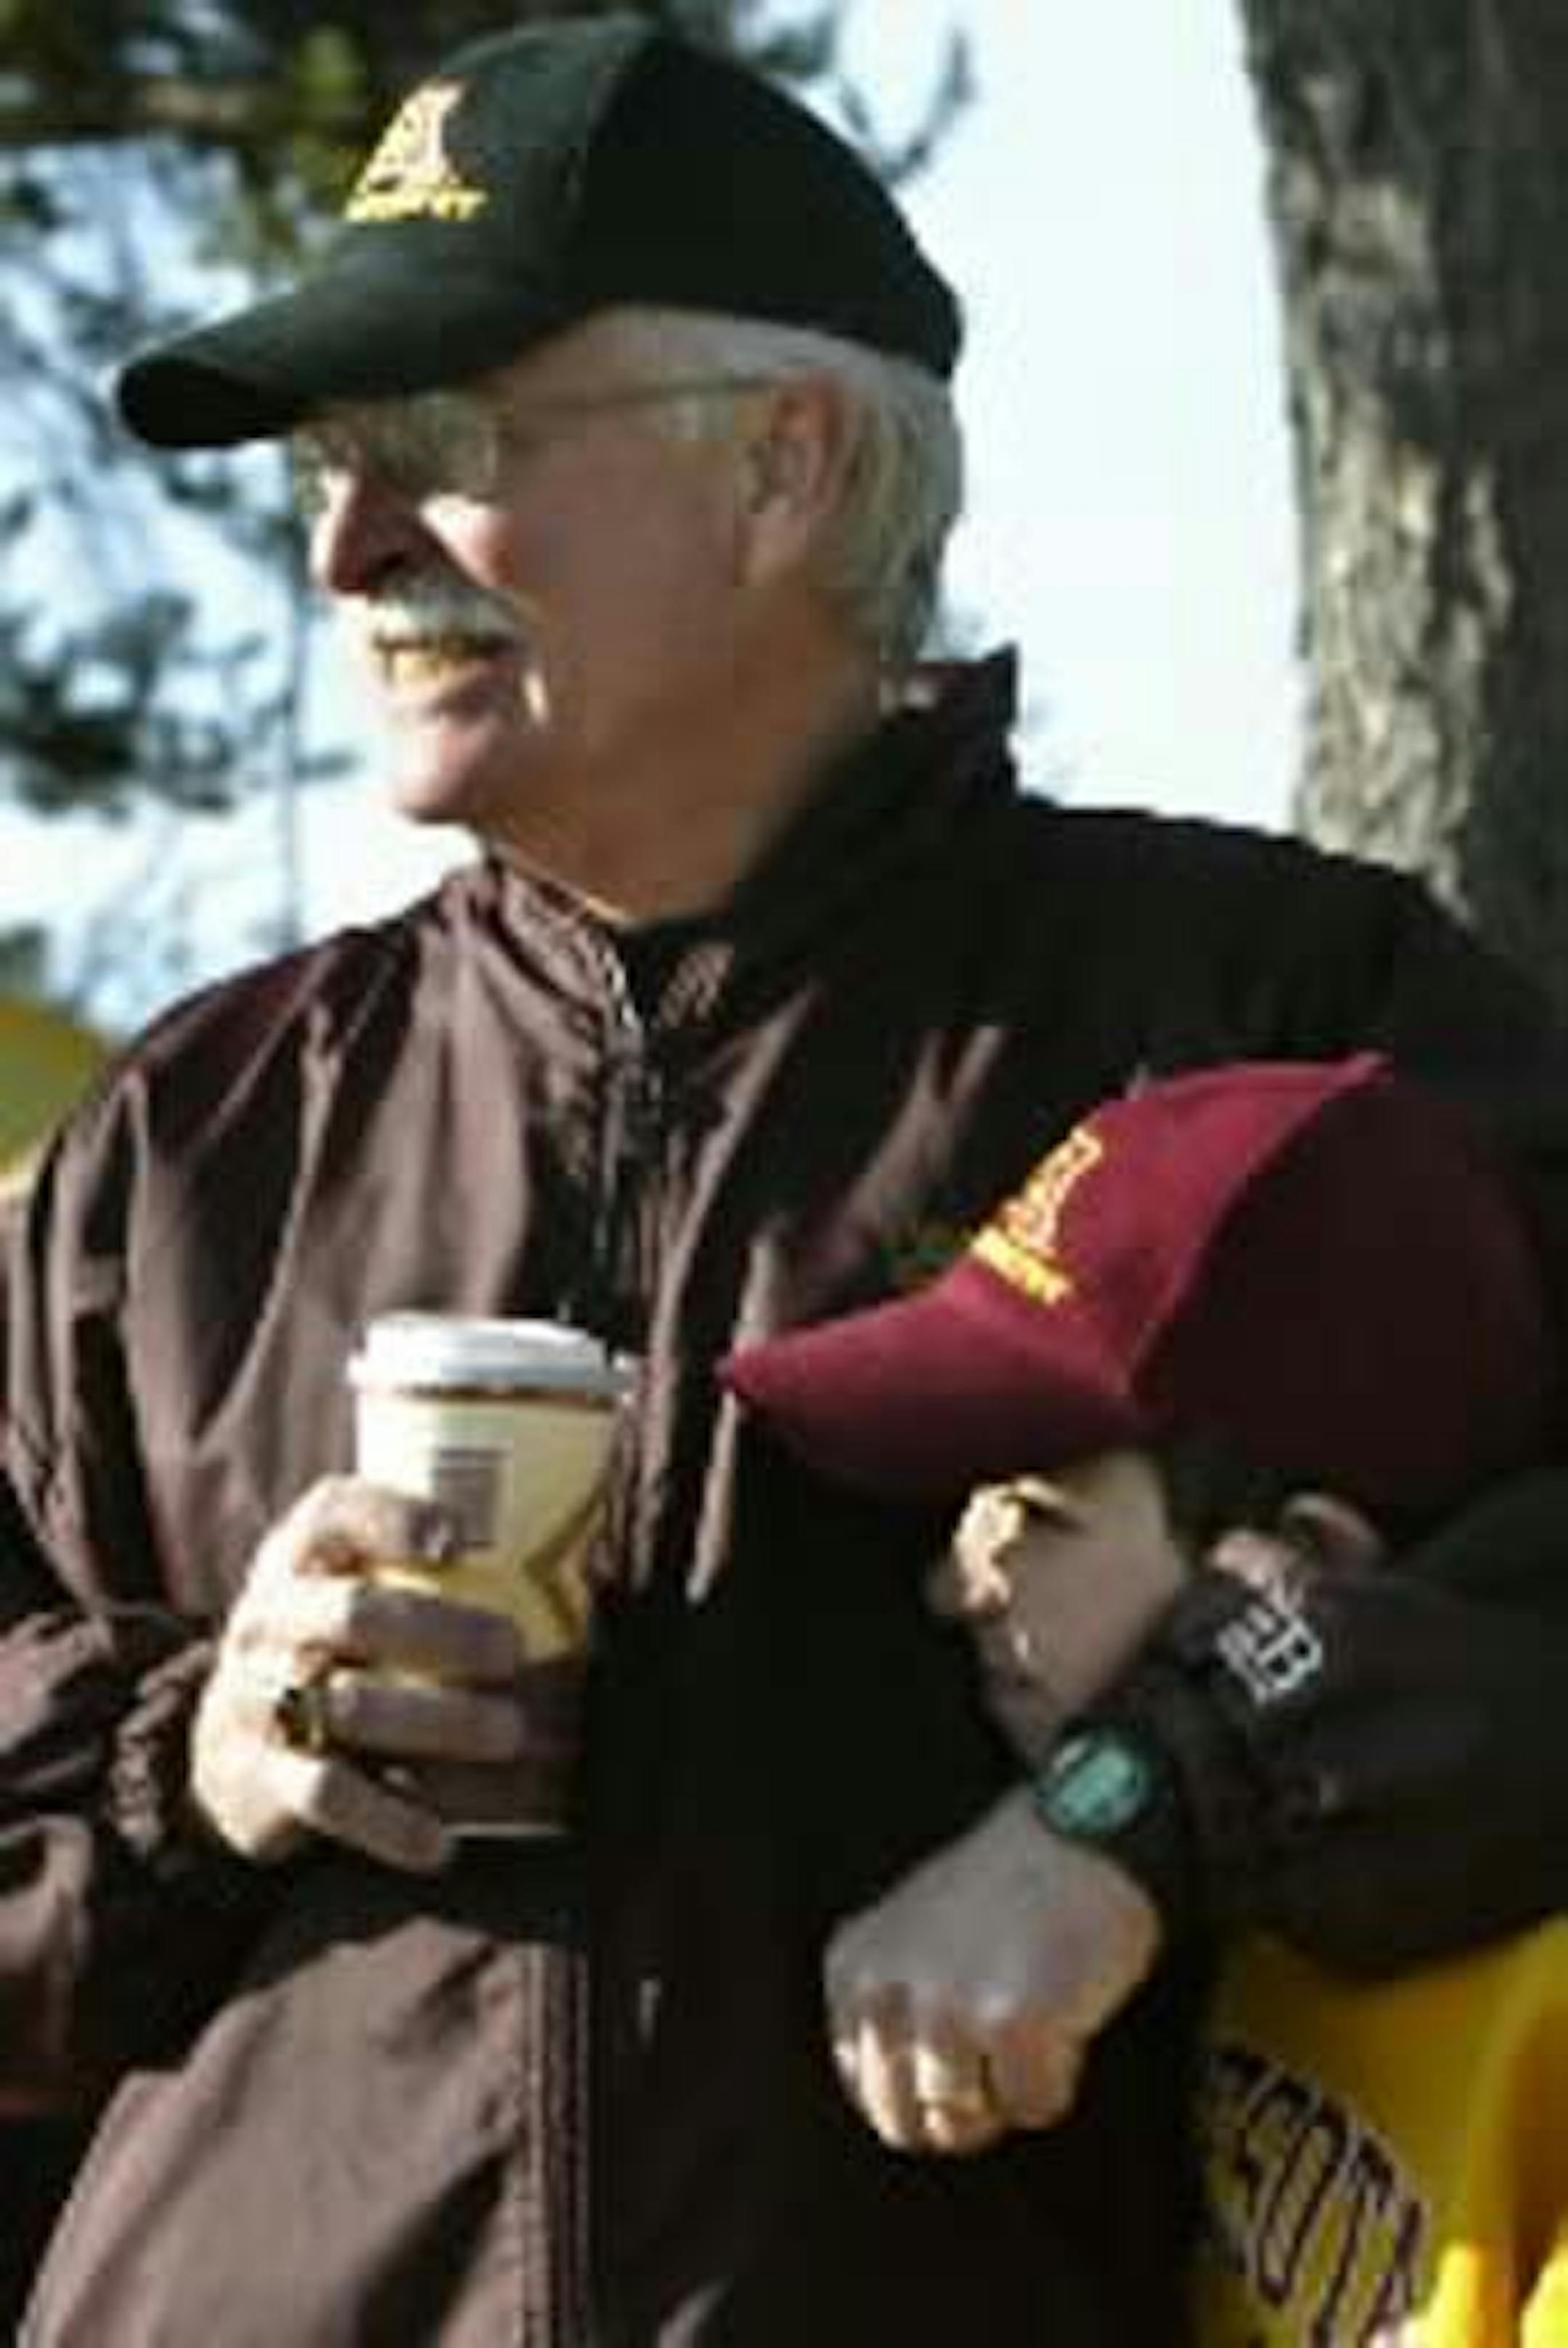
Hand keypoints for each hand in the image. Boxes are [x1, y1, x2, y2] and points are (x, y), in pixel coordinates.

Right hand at [191, 1476, 535, 1871]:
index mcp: (301, 1558)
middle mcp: (272, 1619)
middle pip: (356, 1615)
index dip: (393, 1517)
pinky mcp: (262, 1778)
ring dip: (439, 1723)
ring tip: (510, 1734)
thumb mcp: (350, 1586)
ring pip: (348, 1707)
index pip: (333, 1513)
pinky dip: (388, 1821)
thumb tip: (581, 1565)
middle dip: (442, 1631)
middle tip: (513, 1651)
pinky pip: (326, 1797)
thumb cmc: (332, 1648)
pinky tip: (441, 1842)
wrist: (221, 1748)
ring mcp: (259, 1698)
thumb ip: (428, 1569)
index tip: (461, 1535)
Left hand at [824, 1786, 1160, 2153]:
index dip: (923, 2089)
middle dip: (960, 2107)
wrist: (1085, 1836)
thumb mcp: (912, 1932)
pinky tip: (1064, 2013)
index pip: (865, 2088)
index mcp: (855, 1968)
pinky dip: (1059, 2079)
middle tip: (1000, 2048)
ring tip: (1031, 2014)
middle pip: (907, 2121)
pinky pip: (1033, 2107)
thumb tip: (895, 2114)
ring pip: (966, 2123)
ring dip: (1008, 2089)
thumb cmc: (1008, 1892)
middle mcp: (888, 1991)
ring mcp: (948, 2009)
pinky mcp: (1014, 2025)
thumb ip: (889, 2007)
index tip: (964, 2047)